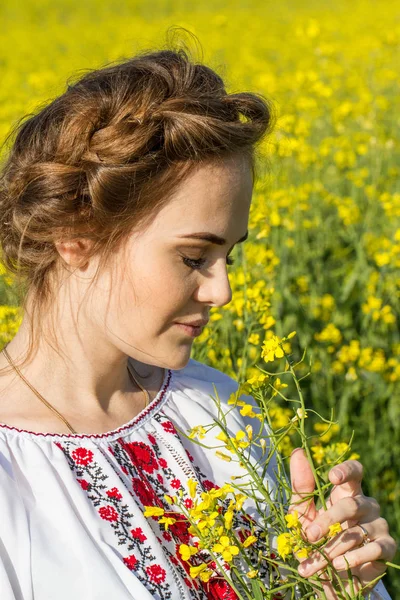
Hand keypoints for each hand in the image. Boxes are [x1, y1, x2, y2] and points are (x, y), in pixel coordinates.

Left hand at [289, 447, 396, 598]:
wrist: (329, 577)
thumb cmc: (315, 540)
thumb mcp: (301, 513)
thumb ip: (301, 486)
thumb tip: (298, 452)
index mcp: (347, 492)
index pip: (355, 471)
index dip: (346, 470)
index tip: (331, 477)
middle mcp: (366, 504)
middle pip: (351, 504)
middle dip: (327, 521)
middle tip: (310, 535)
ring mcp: (378, 525)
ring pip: (357, 531)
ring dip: (332, 548)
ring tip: (316, 562)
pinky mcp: (386, 547)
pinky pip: (374, 549)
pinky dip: (353, 558)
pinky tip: (338, 565)